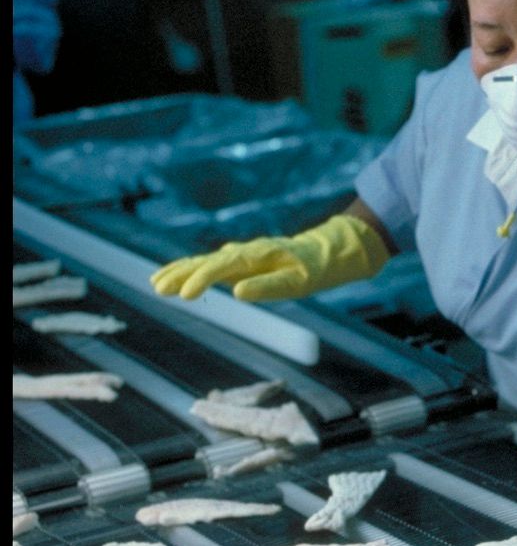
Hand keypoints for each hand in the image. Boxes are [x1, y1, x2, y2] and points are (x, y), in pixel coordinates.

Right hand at [150, 214, 389, 301]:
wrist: (330, 251)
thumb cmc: (317, 268)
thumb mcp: (300, 282)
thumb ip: (269, 287)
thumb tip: (239, 293)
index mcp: (257, 255)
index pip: (221, 266)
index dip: (201, 279)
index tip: (184, 294)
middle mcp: (245, 252)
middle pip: (205, 261)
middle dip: (180, 274)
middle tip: (157, 287)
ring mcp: (242, 256)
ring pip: (204, 262)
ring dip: (180, 271)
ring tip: (156, 283)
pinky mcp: (243, 262)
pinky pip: (211, 265)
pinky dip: (192, 270)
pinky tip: (177, 278)